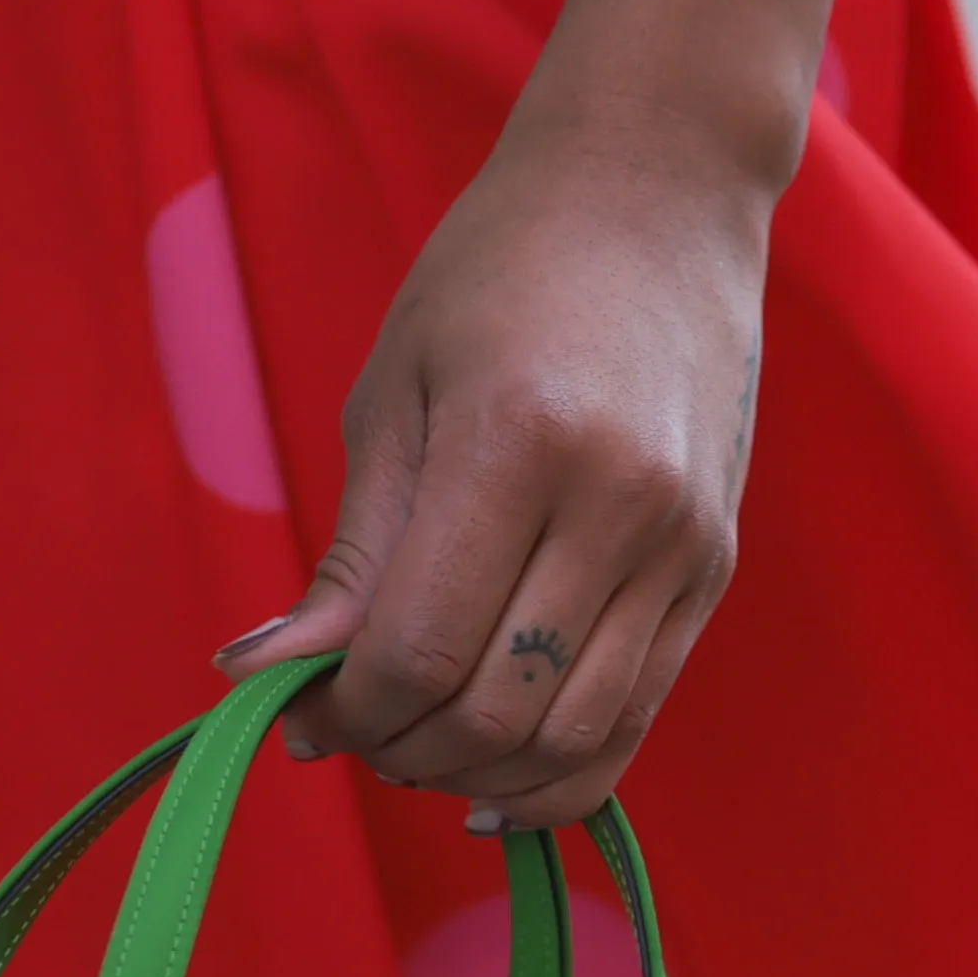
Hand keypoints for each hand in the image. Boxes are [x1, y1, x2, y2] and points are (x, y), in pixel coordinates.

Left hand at [231, 37, 803, 831]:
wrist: (658, 194)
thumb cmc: (501, 274)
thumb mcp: (396, 392)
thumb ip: (352, 554)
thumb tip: (265, 676)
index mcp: (520, 441)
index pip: (418, 650)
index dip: (346, 712)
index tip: (301, 712)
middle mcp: (620, 503)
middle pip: (493, 710)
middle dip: (401, 750)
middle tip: (351, 731)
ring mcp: (682, 544)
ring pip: (569, 738)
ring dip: (474, 773)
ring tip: (416, 746)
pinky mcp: (712, 569)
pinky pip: (635, 719)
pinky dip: (559, 776)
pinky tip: (495, 783)